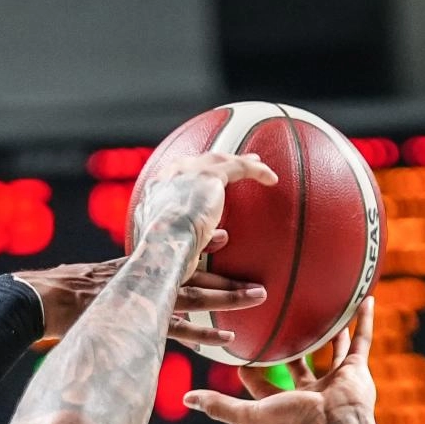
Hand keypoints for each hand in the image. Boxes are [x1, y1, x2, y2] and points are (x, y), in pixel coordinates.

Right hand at [14, 231, 266, 344]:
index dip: (202, 246)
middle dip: (227, 277)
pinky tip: (227, 339)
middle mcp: (143, 280)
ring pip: (193, 298)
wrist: (37, 298)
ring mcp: (141, 301)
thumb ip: (104, 278)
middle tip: (261, 279)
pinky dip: (203, 334)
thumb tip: (103, 281)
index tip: (228, 235)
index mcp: (133, 269)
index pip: (172, 255)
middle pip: (193, 276)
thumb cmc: (54, 293)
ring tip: (258, 296)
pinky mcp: (136, 323)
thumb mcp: (84, 278)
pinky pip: (177, 330)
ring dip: (227, 298)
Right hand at [132, 151, 277, 255]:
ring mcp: (186, 176)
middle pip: (194, 165)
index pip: (174, 183)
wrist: (161, 250)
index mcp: (152, 199)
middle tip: (231, 165)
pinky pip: (237, 167)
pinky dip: (255, 171)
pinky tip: (272, 180)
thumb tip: (216, 239)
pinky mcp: (208, 177)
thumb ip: (190, 243)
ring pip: (216, 162)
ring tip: (256, 164)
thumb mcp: (170, 251)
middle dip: (214, 164)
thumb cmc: (162, 262)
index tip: (204, 187)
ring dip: (237, 162)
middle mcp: (166, 182)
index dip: (191, 182)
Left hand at [183, 296, 377, 423]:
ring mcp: (335, 379)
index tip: (239, 351)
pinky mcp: (357, 369)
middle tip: (279, 322)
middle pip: (298, 365)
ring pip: (332, 349)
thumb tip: (185, 398)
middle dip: (290, 348)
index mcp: (284, 402)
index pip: (263, 384)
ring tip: (325, 309)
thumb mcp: (249, 412)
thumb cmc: (293, 423)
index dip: (251, 370)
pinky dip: (364, 320)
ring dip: (330, 332)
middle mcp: (310, 391)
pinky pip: (362, 339)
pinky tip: (364, 298)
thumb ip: (218, 406)